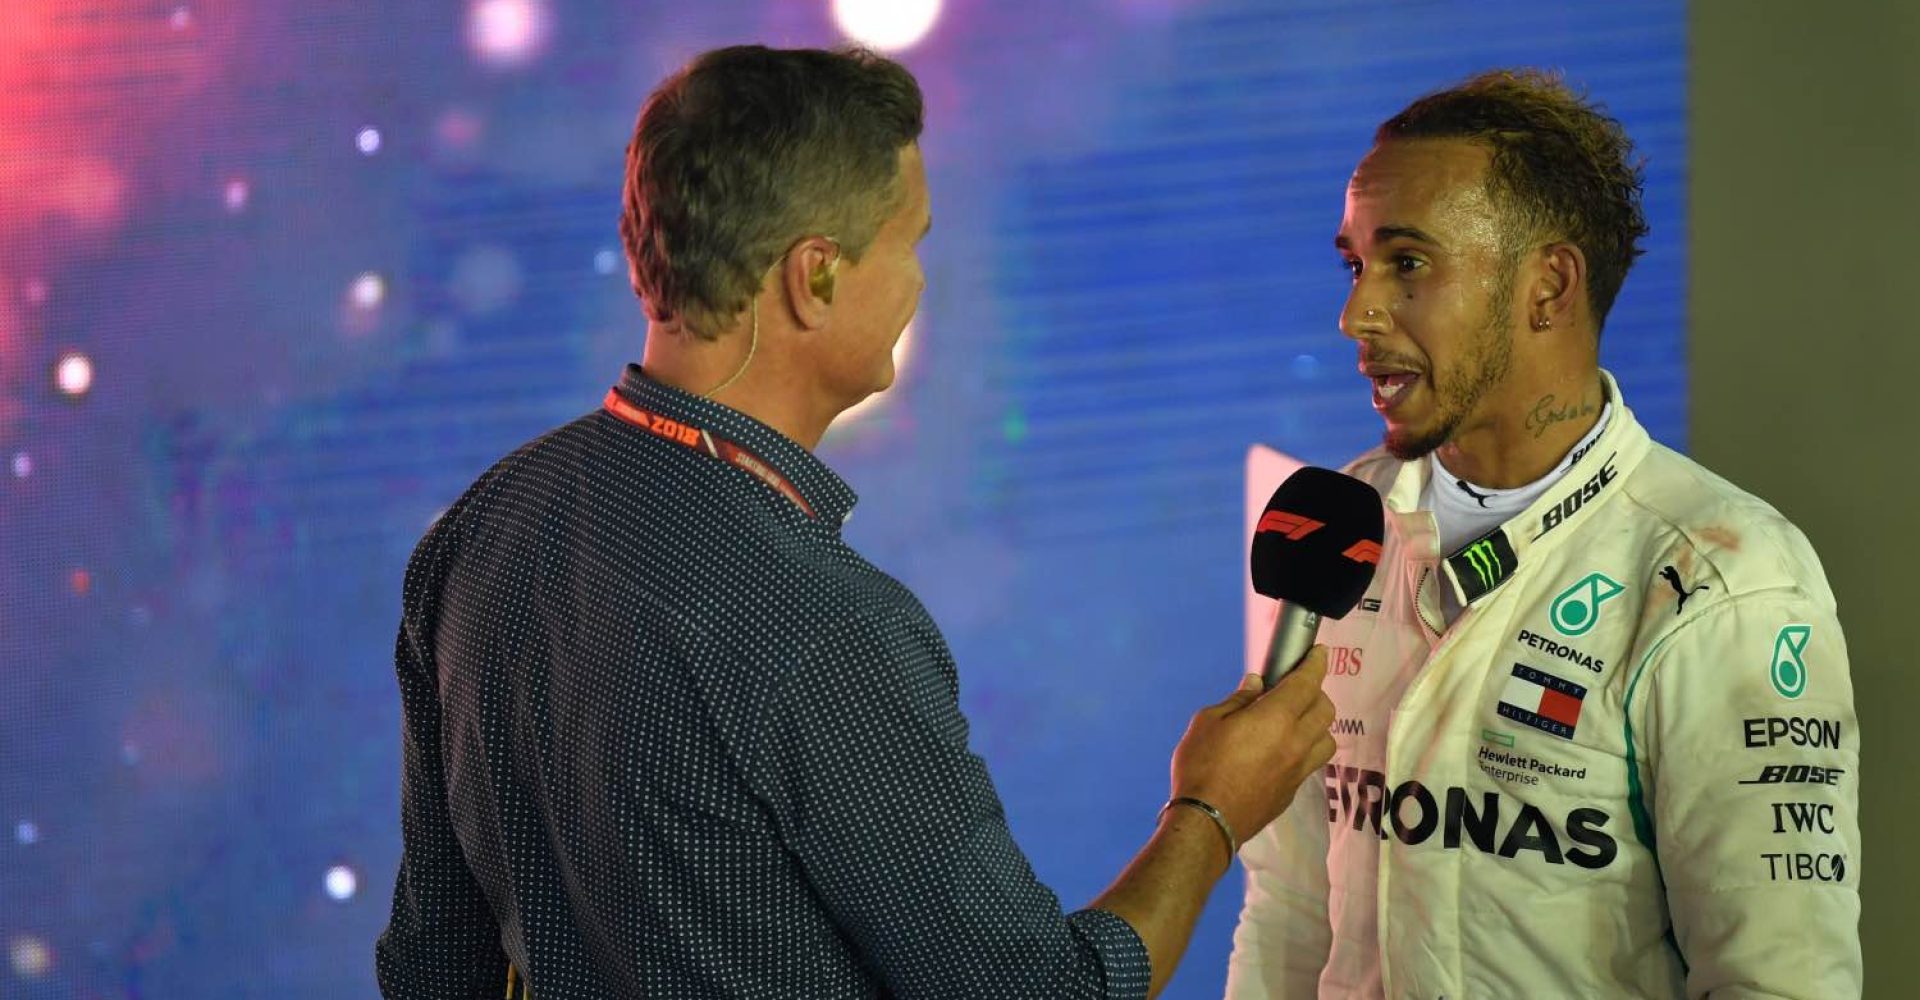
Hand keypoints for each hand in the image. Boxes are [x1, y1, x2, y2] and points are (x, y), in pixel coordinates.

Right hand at [1167, 647, 1335, 846]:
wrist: (1208, 821)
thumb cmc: (1202, 765)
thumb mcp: (1209, 722)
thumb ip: (1238, 700)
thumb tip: (1256, 684)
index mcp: (1277, 717)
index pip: (1307, 683)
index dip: (1315, 663)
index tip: (1317, 653)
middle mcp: (1297, 741)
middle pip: (1325, 709)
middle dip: (1315, 692)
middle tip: (1296, 688)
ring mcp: (1299, 769)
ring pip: (1327, 738)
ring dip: (1317, 723)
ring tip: (1296, 722)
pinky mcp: (1294, 790)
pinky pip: (1312, 762)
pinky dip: (1306, 748)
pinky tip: (1284, 751)